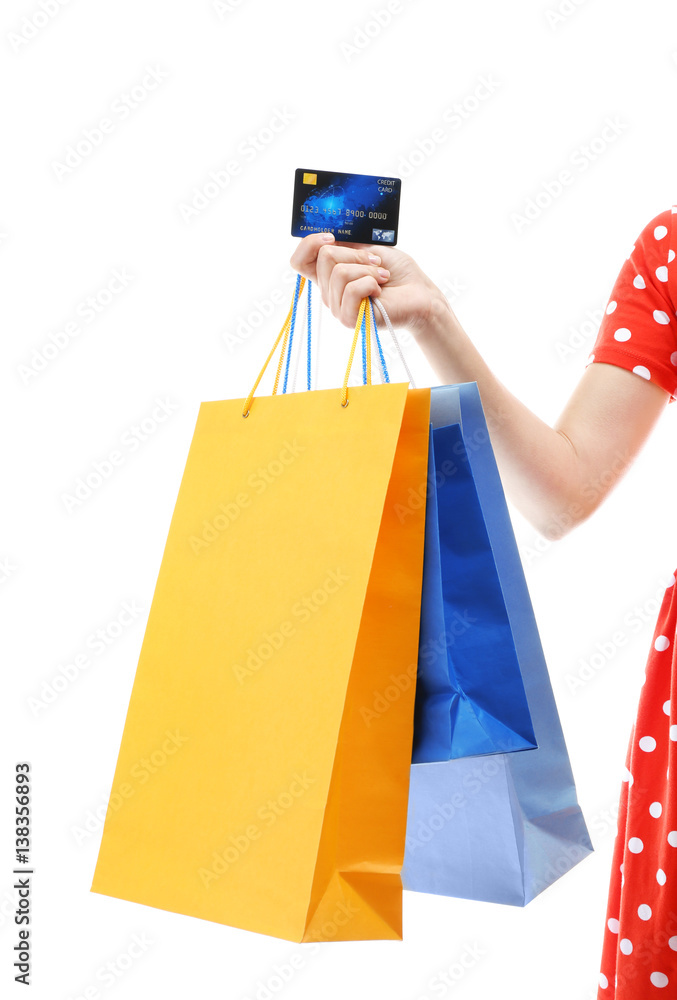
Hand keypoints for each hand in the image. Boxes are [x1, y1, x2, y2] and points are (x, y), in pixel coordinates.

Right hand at [289, 233, 449, 336]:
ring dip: (368, 269)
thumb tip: (325, 238)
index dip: (309, 243)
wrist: (420, 294)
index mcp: (329, 277)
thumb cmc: (398, 273)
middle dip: (356, 253)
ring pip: (339, 272)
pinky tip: (380, 291)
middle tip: (376, 263)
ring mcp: (338, 308)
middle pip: (324, 258)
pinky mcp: (350, 319)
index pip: (298, 262)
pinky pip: (352, 289)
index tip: (332, 237)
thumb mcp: (369, 249)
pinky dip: (371, 282)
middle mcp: (329, 294)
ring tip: (382, 278)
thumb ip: (345, 245)